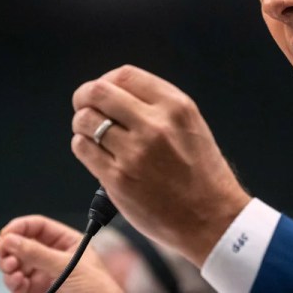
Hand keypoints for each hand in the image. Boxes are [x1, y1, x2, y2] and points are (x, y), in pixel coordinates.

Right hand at [0, 214, 121, 292]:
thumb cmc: (96, 288)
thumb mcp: (66, 266)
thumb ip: (37, 253)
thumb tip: (11, 239)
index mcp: (66, 242)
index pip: (38, 226)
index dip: (20, 227)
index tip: (5, 235)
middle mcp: (53, 255)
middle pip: (22, 244)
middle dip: (10, 249)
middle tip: (5, 255)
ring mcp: (44, 274)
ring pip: (17, 264)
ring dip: (9, 266)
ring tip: (12, 271)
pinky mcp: (38, 291)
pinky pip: (18, 283)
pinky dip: (13, 282)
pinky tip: (17, 283)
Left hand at [71, 65, 251, 266]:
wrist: (211, 218)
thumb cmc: (201, 173)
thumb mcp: (191, 125)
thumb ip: (158, 105)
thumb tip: (115, 93)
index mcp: (176, 106)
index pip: (125, 75)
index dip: (105, 80)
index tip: (102, 92)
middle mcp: (156, 125)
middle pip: (99, 92)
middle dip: (84, 97)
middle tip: (84, 106)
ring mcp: (135, 152)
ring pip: (86, 120)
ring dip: (82, 124)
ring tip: (91, 133)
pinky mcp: (118, 179)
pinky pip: (84, 149)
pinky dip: (83, 146)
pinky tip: (95, 152)